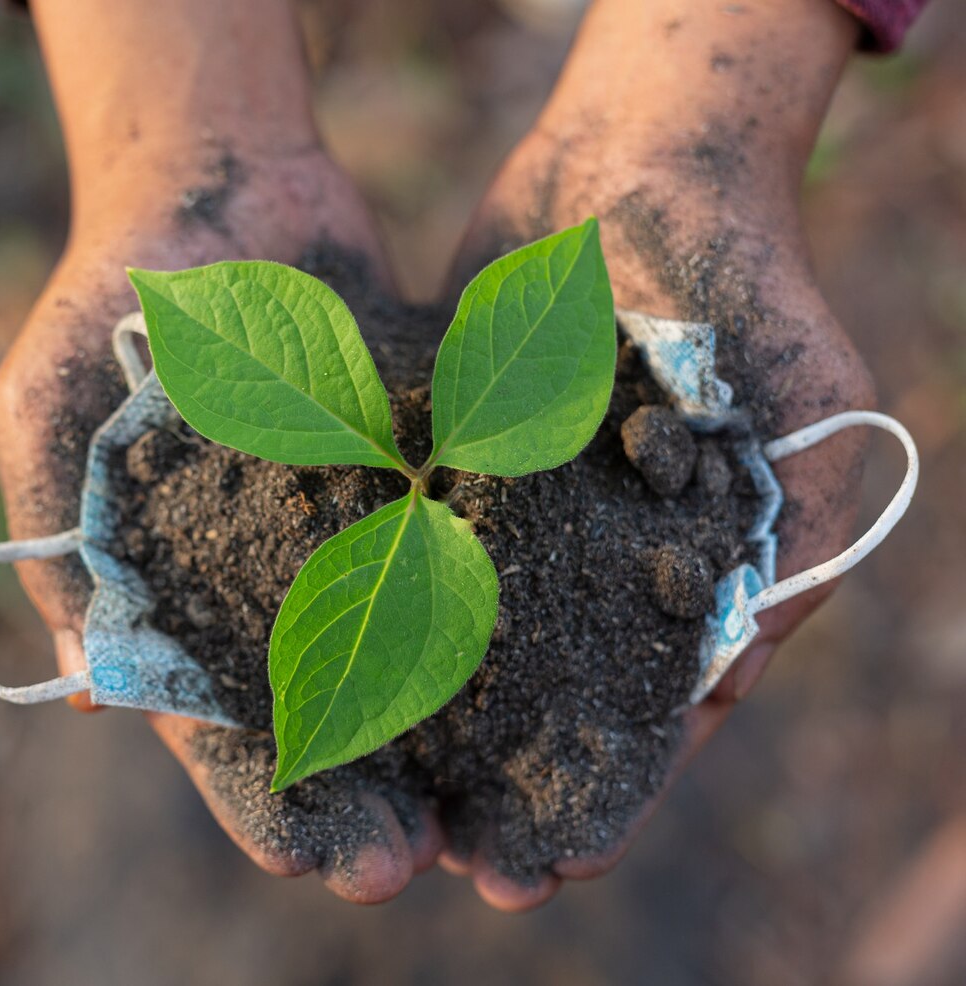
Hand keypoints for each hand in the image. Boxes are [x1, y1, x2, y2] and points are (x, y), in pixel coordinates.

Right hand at [0, 0, 437, 902]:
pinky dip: (502, 599)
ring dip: (450, 722)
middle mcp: (270, 573)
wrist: (214, 172)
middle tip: (427, 863)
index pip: (213, 717)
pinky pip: (463, 538)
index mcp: (177, 589)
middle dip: (372, 785)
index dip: (261, 794)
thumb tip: (86, 682)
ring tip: (503, 796)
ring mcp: (350, 521)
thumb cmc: (102, 295)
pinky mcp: (420, 462)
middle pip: (323, 703)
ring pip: (407, 642)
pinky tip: (551, 660)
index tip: (312, 864)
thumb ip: (57, 542)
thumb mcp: (47, 411)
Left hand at [439, 0, 874, 909]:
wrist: (638, 155)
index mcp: (692, 575)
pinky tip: (312, 656)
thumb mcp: (803, 405)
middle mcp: (599, 559)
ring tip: (353, 785)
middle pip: (540, 696)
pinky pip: (400, 542)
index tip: (532, 873)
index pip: (643, 719)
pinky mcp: (446, 463)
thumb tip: (729, 675)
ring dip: (413, 709)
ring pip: (459, 634)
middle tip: (421, 860)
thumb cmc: (740, 271)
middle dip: (482, 775)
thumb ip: (783, 537)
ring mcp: (520, 515)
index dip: (594, 797)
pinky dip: (363, 597)